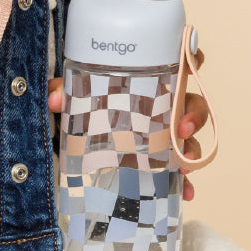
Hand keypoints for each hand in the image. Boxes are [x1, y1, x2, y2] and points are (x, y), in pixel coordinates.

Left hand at [48, 52, 210, 200]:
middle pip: (190, 101)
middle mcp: (158, 106)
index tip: (193, 62)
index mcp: (144, 82)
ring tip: (187, 165)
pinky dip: (183, 182)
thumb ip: (61, 90)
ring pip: (187, 137)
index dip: (191, 58)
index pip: (176, 62)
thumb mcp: (70, 96)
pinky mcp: (152, 161)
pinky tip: (185, 192)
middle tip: (182, 127)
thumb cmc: (78, 108)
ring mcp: (158, 134)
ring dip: (193, 149)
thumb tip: (55, 98)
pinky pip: (174, 170)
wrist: (66, 140)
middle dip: (194, 113)